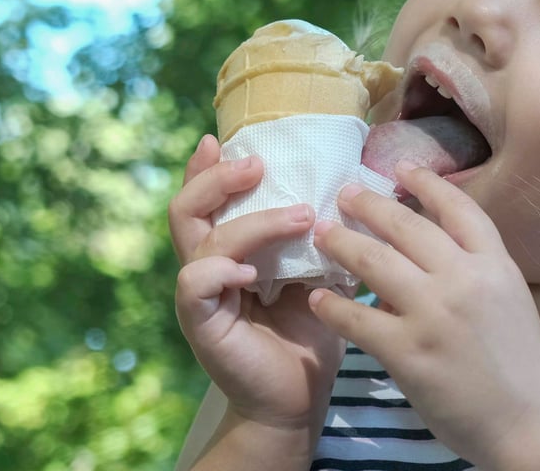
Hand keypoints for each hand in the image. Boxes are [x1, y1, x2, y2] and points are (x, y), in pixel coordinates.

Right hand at [168, 134, 346, 433]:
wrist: (298, 399)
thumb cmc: (309, 333)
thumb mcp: (320, 275)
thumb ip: (319, 238)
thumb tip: (353, 190)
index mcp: (230, 251)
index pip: (207, 200)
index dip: (209, 168)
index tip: (225, 139)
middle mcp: (208, 267)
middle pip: (187, 208)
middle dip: (217, 179)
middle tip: (257, 164)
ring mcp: (202, 295)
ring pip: (202, 239)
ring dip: (252, 221)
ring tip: (301, 217)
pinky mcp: (203, 324)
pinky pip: (196, 284)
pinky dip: (222, 269)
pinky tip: (253, 273)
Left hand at [308, 163, 539, 466]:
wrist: (533, 423)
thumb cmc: (523, 365)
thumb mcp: (508, 301)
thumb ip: (473, 271)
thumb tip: (424, 255)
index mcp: (495, 264)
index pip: (458, 208)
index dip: (427, 182)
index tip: (400, 168)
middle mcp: (465, 279)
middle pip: (407, 226)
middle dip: (369, 204)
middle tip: (344, 195)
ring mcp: (434, 314)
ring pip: (375, 262)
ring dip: (342, 243)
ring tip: (322, 234)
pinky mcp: (409, 352)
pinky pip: (358, 318)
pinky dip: (334, 306)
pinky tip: (319, 299)